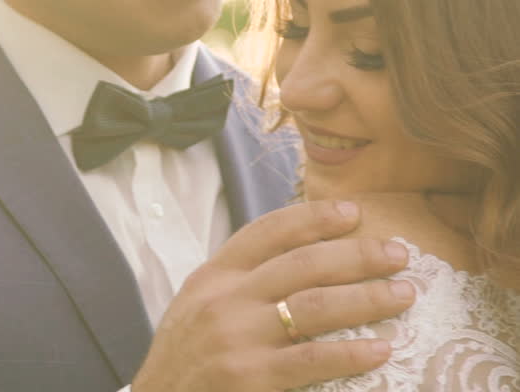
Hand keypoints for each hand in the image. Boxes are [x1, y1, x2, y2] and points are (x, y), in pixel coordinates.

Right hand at [132, 200, 413, 391]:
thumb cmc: (184, 358)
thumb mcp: (197, 306)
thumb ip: (237, 282)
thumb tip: (299, 261)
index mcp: (212, 276)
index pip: (266, 232)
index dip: (313, 218)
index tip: (353, 213)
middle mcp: (224, 299)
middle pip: (302, 263)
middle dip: (357, 255)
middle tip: (398, 254)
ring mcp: (236, 337)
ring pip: (314, 305)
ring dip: (367, 297)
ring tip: (403, 294)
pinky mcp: (249, 377)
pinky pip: (312, 359)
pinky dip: (351, 353)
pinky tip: (381, 349)